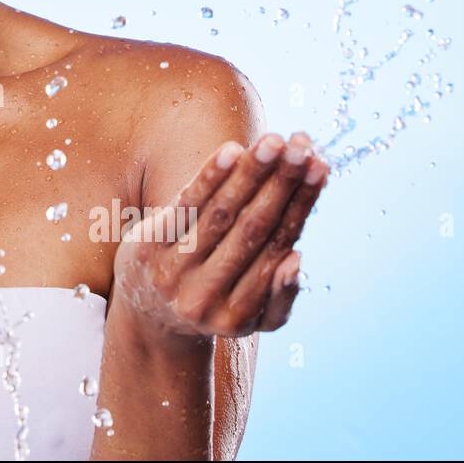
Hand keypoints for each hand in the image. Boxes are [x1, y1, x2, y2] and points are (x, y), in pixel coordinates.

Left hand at [111, 131, 327, 338]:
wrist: (142, 313)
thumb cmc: (209, 305)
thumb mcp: (248, 321)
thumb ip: (279, 298)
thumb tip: (296, 259)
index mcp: (238, 316)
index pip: (277, 247)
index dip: (300, 205)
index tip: (321, 167)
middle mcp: (205, 295)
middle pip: (252, 229)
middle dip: (281, 183)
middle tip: (302, 144)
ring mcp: (173, 270)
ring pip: (221, 214)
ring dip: (251, 174)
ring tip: (274, 142)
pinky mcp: (147, 245)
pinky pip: (184, 206)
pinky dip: (210, 178)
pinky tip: (232, 152)